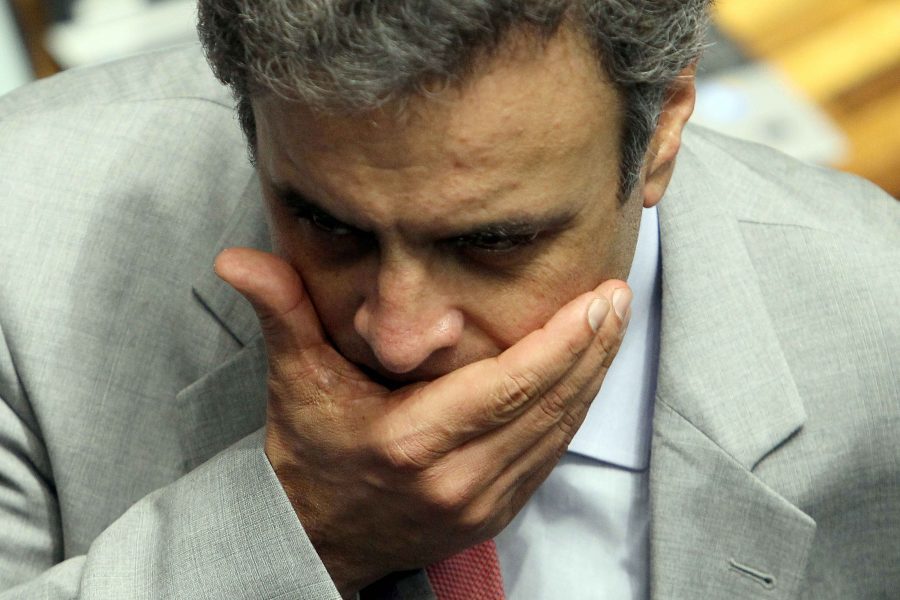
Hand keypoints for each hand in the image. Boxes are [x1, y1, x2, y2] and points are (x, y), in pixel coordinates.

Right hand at [215, 247, 630, 597]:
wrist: (317, 532)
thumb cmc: (311, 450)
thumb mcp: (294, 379)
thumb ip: (281, 312)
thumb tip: (235, 259)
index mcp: (411, 440)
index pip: (508, 386)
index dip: (561, 342)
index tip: (597, 298)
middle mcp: (454, 478)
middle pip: (546, 406)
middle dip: (592, 349)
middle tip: (619, 296)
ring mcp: (479, 503)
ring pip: (556, 433)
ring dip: (591, 378)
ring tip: (613, 326)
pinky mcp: (493, 514)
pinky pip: (548, 458)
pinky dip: (572, 414)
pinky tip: (587, 375)